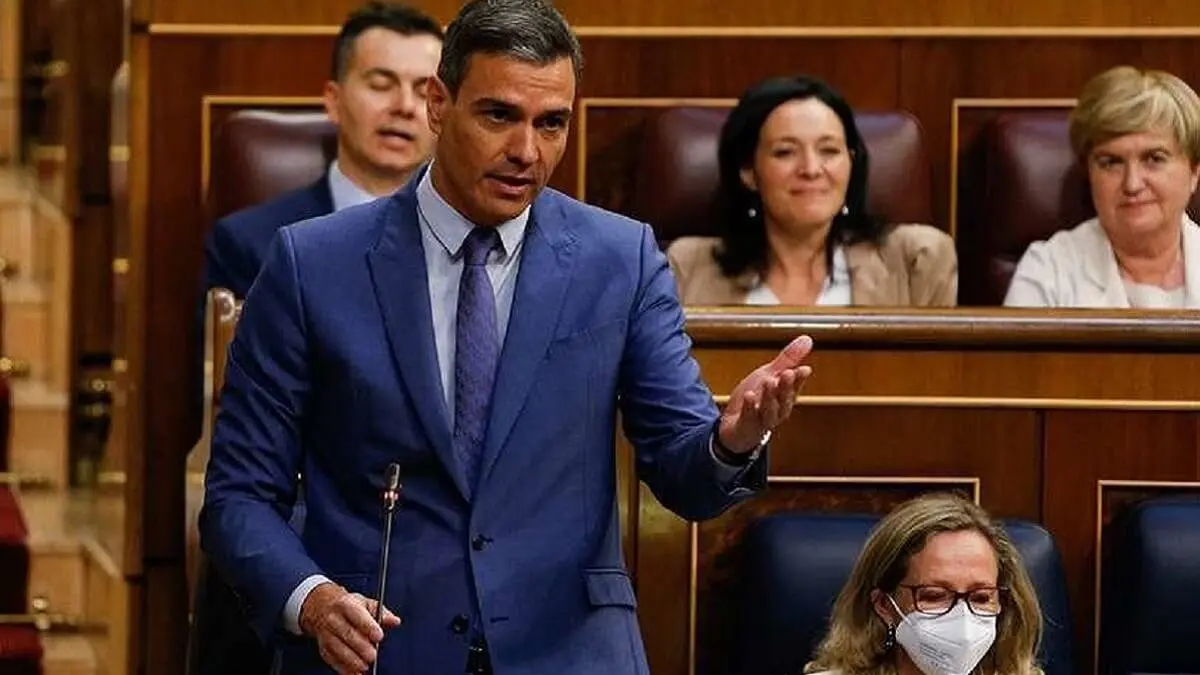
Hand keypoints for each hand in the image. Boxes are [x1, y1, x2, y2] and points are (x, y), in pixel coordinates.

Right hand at [299, 582, 401, 674]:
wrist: (323, 609)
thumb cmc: (349, 607)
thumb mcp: (366, 603)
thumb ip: (382, 613)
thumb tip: (395, 621)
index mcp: (346, 605)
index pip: (357, 615)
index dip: (368, 626)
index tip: (379, 636)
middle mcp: (333, 619)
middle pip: (347, 634)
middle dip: (361, 646)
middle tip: (372, 655)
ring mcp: (326, 634)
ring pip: (338, 648)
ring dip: (352, 660)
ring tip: (364, 665)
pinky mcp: (324, 648)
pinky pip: (332, 659)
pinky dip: (344, 669)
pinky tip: (355, 673)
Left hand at [718, 335, 812, 451]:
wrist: (736, 426)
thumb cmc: (756, 400)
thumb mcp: (771, 375)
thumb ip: (788, 359)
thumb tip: (807, 339)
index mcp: (785, 396)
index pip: (795, 387)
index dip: (799, 379)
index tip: (804, 369)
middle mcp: (777, 410)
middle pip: (784, 399)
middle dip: (786, 386)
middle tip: (787, 373)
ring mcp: (762, 420)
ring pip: (769, 410)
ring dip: (770, 396)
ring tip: (769, 381)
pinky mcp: (746, 426)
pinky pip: (750, 417)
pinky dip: (750, 407)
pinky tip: (749, 396)